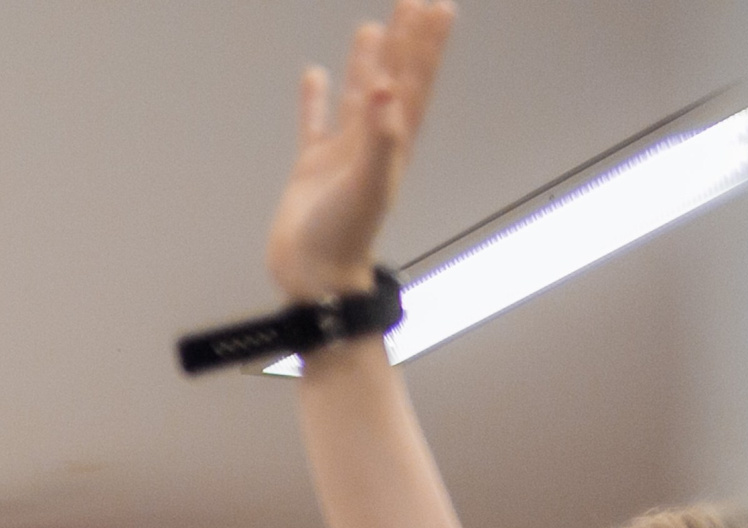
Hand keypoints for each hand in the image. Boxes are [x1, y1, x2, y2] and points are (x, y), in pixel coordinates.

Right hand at [266, 1, 454, 301]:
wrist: (314, 280)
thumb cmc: (343, 239)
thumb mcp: (368, 186)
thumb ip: (380, 137)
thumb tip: (388, 88)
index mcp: (392, 144)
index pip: (413, 83)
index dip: (425, 45)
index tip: (435, 7)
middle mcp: (373, 144)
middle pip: (394, 80)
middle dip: (405, 41)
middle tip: (413, 0)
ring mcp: (343, 157)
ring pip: (359, 97)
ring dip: (368, 63)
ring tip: (372, 27)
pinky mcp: (312, 170)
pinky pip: (315, 125)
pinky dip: (316, 100)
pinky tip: (314, 75)